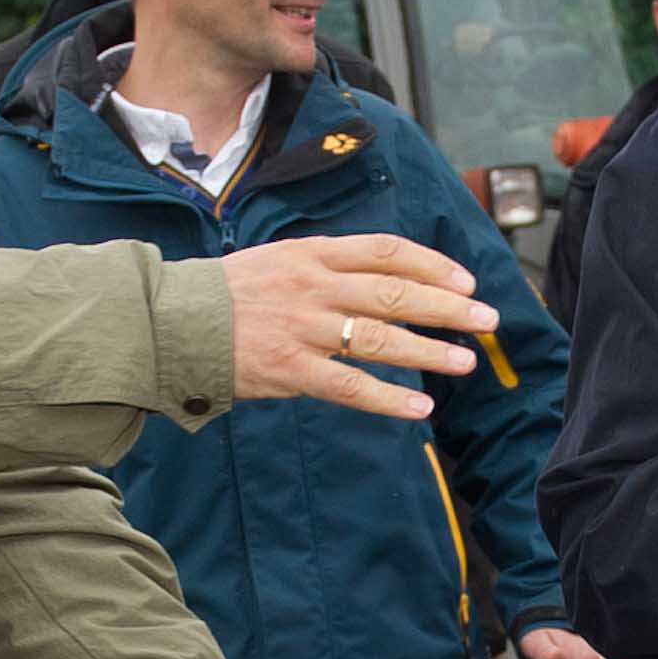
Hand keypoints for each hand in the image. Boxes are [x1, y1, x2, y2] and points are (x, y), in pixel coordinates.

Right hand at [220, 234, 499, 421]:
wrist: (171, 323)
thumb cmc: (228, 294)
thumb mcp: (278, 260)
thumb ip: (327, 267)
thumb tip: (383, 278)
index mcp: (312, 253)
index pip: (386, 251)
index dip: (431, 264)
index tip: (464, 279)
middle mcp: (313, 286)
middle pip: (395, 293)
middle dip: (447, 306)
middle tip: (486, 318)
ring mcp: (303, 329)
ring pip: (381, 339)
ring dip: (429, 351)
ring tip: (465, 361)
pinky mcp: (290, 371)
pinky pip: (350, 387)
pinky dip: (388, 398)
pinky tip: (419, 407)